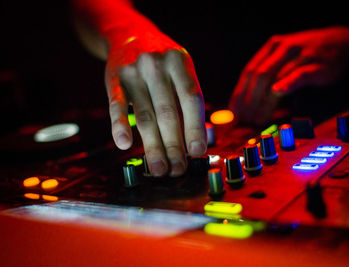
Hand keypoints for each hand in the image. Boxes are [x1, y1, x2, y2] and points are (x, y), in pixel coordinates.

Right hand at [106, 30, 206, 176]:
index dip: (195, 127)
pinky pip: (117, 105)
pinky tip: (124, 144)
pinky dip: (119, 125)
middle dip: (174, 145)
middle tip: (178, 169)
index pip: (191, 98)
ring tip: (160, 168)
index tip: (198, 152)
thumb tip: (195, 141)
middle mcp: (157, 65)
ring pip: (145, 115)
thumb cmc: (162, 62)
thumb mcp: (179, 69)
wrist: (129, 34)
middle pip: (168, 112)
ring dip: (153, 145)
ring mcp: (134, 72)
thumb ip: (186, 98)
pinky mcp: (113, 79)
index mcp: (180, 62)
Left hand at [229, 27, 348, 124]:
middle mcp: (281, 49)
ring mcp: (298, 55)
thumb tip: (249, 102)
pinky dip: (286, 85)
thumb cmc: (309, 57)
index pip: (249, 71)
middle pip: (258, 76)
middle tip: (243, 120)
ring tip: (256, 118)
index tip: (233, 112)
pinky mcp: (315, 64)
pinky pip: (298, 75)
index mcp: (271, 48)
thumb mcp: (285, 60)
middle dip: (248, 100)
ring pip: (273, 78)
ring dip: (262, 101)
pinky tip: (277, 94)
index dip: (239, 93)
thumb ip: (269, 77)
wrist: (344, 44)